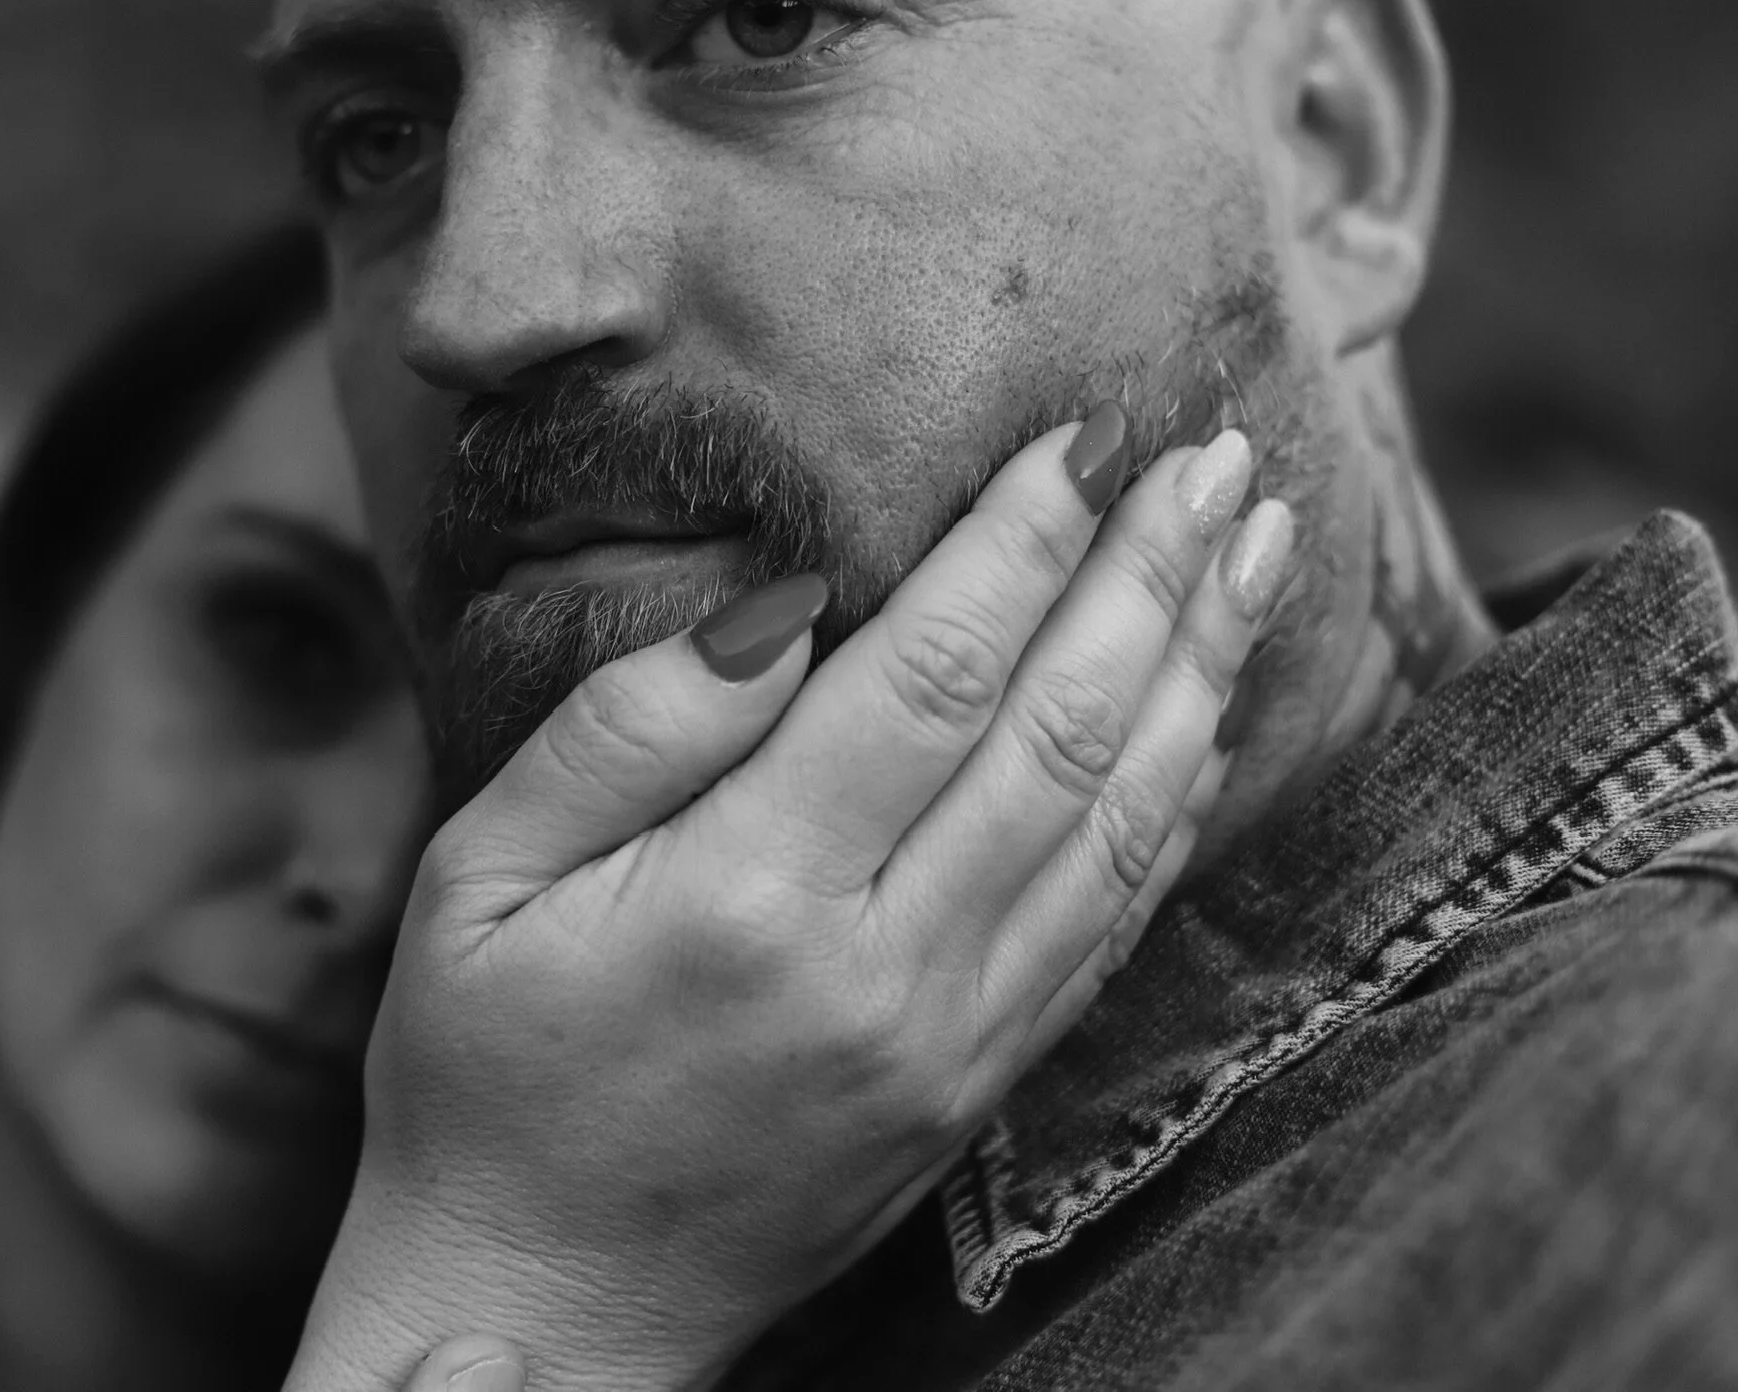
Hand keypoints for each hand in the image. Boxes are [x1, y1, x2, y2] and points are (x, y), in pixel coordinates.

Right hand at [288, 410, 1293, 1391]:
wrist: (545, 1310)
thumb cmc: (482, 1079)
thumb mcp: (479, 880)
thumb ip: (630, 730)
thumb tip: (784, 603)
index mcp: (750, 899)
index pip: (930, 676)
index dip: (1023, 542)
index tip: (1090, 434)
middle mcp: (884, 971)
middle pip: (1060, 732)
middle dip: (1151, 576)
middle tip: (1224, 456)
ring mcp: (952, 1042)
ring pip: (1119, 825)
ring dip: (1198, 673)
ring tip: (1258, 552)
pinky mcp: (978, 1087)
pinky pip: (1110, 929)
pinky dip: (1173, 811)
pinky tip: (1206, 719)